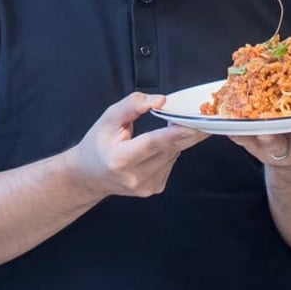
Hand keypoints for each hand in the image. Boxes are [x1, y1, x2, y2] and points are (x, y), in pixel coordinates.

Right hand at [72, 92, 207, 197]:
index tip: (192, 126)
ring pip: (173, 155)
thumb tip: (161, 101)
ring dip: (176, 139)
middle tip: (201, 116)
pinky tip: (159, 146)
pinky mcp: (154, 188)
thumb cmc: (98, 144)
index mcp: (119, 159)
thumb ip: (133, 105)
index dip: (173, 134)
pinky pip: (171, 163)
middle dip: (186, 131)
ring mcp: (146, 186)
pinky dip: (170, 150)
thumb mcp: (108, 118)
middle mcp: (134, 177)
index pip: (152, 144)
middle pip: (168, 149)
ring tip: (167, 128)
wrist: (89, 175)